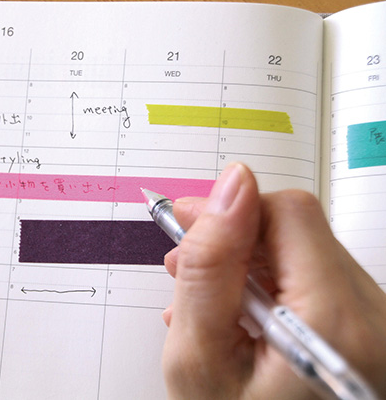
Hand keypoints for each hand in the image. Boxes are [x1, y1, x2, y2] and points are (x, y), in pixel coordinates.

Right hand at [161, 163, 385, 397]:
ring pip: (304, 258)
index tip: (188, 223)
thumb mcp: (201, 360)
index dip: (230, 209)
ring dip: (247, 269)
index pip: (289, 213)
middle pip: (298, 234)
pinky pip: (317, 288)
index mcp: (337, 323)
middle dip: (233, 242)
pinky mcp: (368, 338)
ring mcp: (376, 330)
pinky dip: (271, 293)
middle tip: (182, 269)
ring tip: (204, 305)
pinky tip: (237, 321)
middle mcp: (375, 321)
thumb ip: (210, 268)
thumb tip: (229, 189)